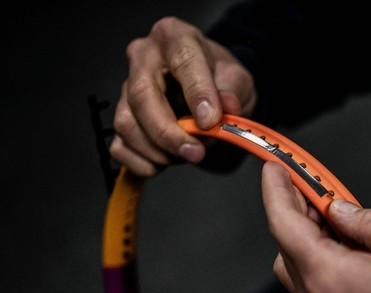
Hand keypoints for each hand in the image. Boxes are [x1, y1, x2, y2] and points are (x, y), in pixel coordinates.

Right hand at [110, 16, 256, 176]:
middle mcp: (143, 58)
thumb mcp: (237, 79)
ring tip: (187, 154)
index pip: (183, 62)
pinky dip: (142, 162)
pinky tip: (164, 163)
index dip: (197, 94)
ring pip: (127, 124)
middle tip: (195, 153)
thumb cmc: (219, 77)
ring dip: (158, 150)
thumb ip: (233, 92)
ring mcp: (126, 87)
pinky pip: (119, 145)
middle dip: (168, 133)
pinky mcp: (122, 116)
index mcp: (175, 38)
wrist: (210, 85)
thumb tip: (225, 108)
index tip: (210, 122)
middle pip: (142, 97)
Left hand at [261, 162, 370, 292]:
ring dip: (310, 239)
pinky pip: (319, 290)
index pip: (284, 225)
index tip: (276, 168)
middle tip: (315, 186)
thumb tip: (344, 211)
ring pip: (300, 270)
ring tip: (342, 218)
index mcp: (333, 278)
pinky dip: (324, 262)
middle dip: (296, 212)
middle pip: (287, 247)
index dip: (277, 190)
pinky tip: (356, 250)